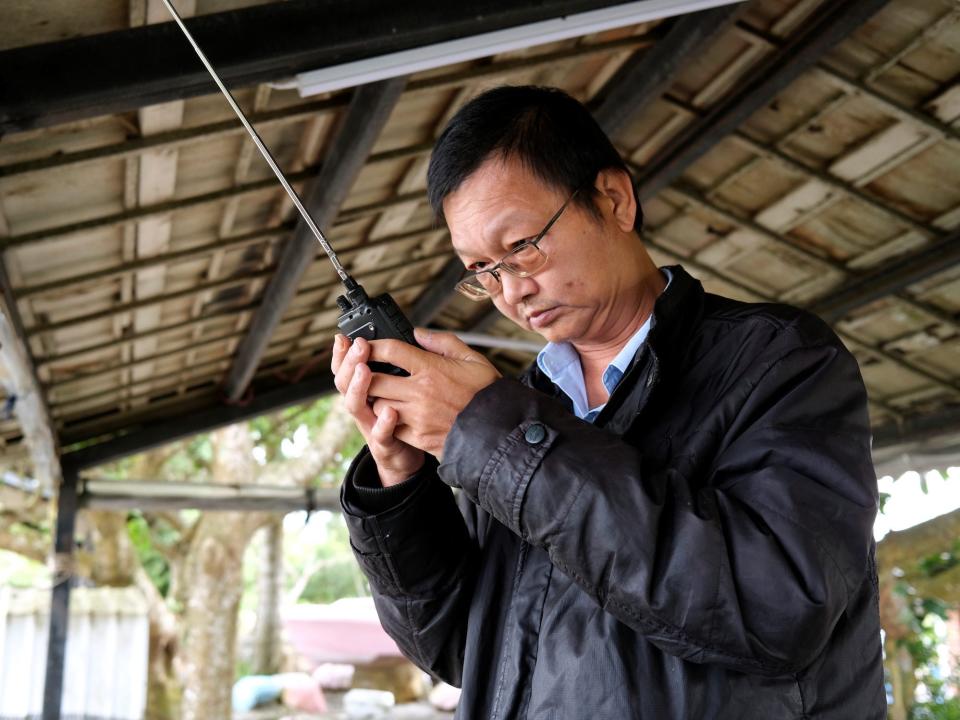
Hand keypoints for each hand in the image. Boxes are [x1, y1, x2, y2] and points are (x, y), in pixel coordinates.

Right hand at [331, 334, 424, 486]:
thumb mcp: (403, 385)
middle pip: (344, 382)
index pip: (345, 368)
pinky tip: (391, 410)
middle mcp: (363, 406)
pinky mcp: (384, 444)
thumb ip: (403, 362)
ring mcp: (370, 425)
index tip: (342, 337)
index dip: (341, 354)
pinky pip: (381, 434)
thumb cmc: (405, 415)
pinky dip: (384, 422)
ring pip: (355, 405)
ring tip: (365, 370)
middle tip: (359, 345)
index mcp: (366, 389)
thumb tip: (412, 332)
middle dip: (349, 362)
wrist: (409, 455)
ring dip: (359, 387)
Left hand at [365, 328, 501, 459]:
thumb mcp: (471, 359)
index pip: (390, 350)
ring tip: (378, 393)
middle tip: (362, 371)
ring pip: (378, 405)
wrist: (497, 430)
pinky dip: (387, 420)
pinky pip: (390, 427)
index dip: (372, 346)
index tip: (365, 346)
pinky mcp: (418, 436)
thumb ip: (443, 342)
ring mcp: (417, 416)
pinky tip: (392, 413)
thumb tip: (418, 333)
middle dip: (363, 375)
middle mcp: (420, 392)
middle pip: (374, 380)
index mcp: (431, 369)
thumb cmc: (486, 394)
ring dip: (375, 399)